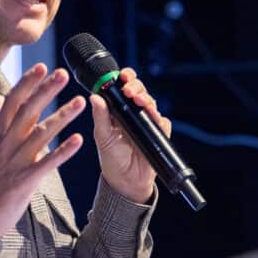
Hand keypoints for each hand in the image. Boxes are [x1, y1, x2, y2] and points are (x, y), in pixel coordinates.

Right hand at [0, 64, 85, 237]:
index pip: (12, 101)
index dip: (27, 83)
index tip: (42, 65)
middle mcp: (6, 144)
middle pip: (27, 111)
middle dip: (45, 91)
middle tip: (63, 73)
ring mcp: (15, 161)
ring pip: (40, 133)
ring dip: (61, 116)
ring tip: (80, 101)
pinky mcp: (25, 180)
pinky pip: (47, 162)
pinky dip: (63, 150)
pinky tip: (79, 140)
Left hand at [91, 67, 171, 202]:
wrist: (126, 181)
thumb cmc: (112, 158)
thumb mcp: (102, 136)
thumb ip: (100, 116)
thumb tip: (94, 97)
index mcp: (118, 110)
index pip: (122, 88)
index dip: (124, 79)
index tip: (122, 76)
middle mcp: (133, 113)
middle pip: (139, 91)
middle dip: (136, 86)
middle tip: (130, 91)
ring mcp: (147, 122)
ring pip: (151, 103)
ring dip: (147, 99)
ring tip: (141, 101)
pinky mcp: (158, 133)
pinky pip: (162, 122)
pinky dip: (159, 119)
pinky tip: (154, 118)